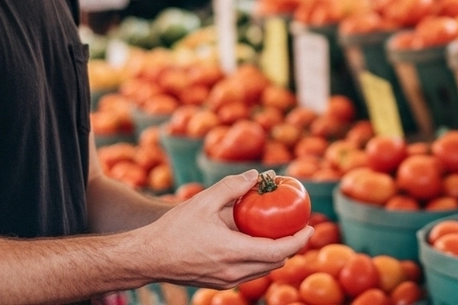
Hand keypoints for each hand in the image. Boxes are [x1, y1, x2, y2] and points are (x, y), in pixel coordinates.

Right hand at [138, 170, 311, 287]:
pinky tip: (254, 241)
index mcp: (232, 252)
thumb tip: (258, 175)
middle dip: (291, 246)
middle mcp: (233, 272)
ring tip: (279, 233)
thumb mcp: (203, 201)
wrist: (147, 258)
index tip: (310, 227)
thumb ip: (232, 186)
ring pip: (263, 270)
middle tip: (298, 227)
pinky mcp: (218, 282)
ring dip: (275, 253)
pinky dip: (259, 259)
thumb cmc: (172, 229)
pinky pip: (249, 273)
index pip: (279, 251)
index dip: (299, 240)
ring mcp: (225, 280)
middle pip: (275, 263)